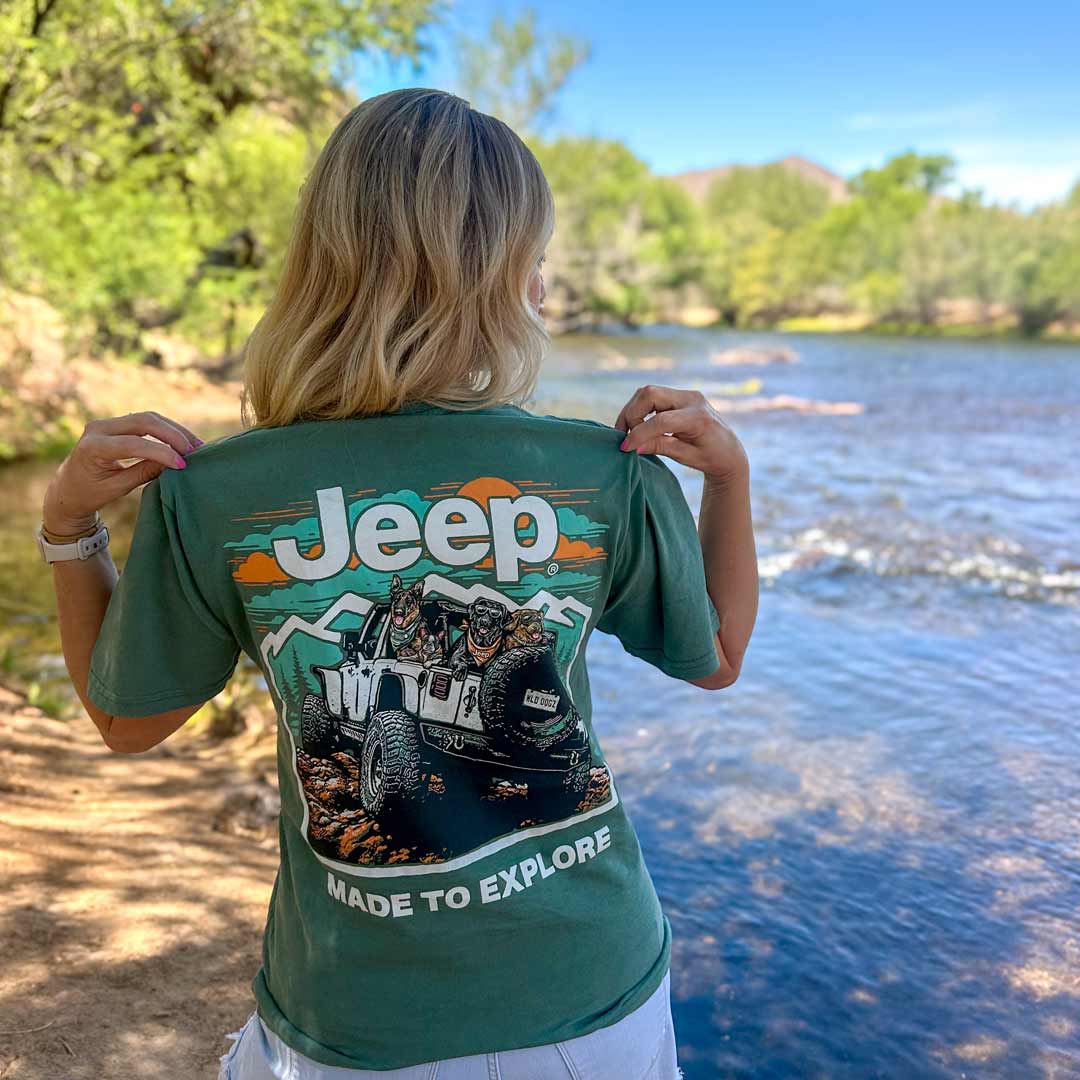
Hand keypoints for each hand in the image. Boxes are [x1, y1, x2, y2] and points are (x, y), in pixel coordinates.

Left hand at [42, 411, 202, 534]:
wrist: (68, 488)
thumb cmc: (89, 493)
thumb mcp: (116, 488)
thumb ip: (143, 473)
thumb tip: (174, 463)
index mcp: (93, 446)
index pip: (134, 443)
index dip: (162, 452)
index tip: (183, 465)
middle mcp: (98, 428)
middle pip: (143, 421)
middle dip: (173, 434)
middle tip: (196, 450)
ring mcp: (107, 423)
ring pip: (148, 417)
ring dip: (174, 430)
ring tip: (196, 445)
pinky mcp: (116, 424)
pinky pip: (146, 421)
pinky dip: (166, 429)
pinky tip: (183, 441)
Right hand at [614, 385, 747, 482]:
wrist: (729, 451)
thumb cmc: (711, 458)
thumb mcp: (687, 457)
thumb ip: (660, 447)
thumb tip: (632, 446)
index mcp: (698, 417)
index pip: (660, 420)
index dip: (639, 433)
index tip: (625, 448)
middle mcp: (692, 399)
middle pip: (650, 394)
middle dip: (631, 413)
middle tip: (624, 435)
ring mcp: (687, 395)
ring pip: (648, 392)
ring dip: (633, 410)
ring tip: (628, 431)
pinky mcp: (680, 396)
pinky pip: (654, 396)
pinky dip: (641, 409)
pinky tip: (638, 426)